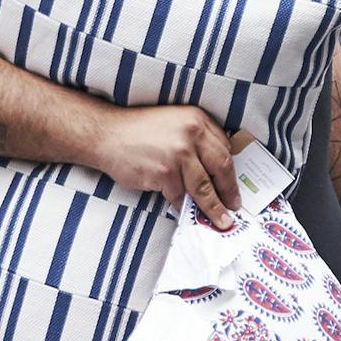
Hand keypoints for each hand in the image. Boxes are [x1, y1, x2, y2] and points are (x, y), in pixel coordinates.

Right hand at [95, 105, 239, 228]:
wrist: (106, 134)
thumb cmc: (141, 131)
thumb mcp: (176, 122)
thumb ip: (198, 138)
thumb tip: (217, 168)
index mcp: (198, 119)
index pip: (224, 149)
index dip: (231, 171)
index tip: (234, 186)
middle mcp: (192, 134)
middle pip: (221, 167)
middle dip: (229, 191)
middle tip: (234, 207)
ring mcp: (179, 154)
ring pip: (203, 187)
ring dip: (214, 207)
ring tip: (221, 220)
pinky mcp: (164, 173)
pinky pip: (180, 196)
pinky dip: (184, 206)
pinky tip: (189, 213)